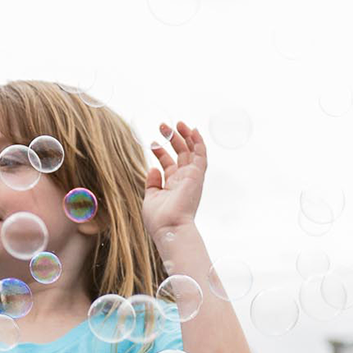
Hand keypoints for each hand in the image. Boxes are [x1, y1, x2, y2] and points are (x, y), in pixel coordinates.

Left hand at [143, 121, 206, 236]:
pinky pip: (201, 155)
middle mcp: (183, 181)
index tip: (152, 142)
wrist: (170, 228)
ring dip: (185, 136)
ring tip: (176, 123)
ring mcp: (191, 178)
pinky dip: (198, 142)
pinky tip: (193, 130)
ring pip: (192, 152)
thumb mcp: (150, 198)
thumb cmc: (159, 220)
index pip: (169, 164)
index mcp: (173, 186)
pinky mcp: (197, 176)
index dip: (161, 151)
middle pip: (181, 155)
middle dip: (172, 139)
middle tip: (162, 126)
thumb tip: (153, 168)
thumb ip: (152, 183)